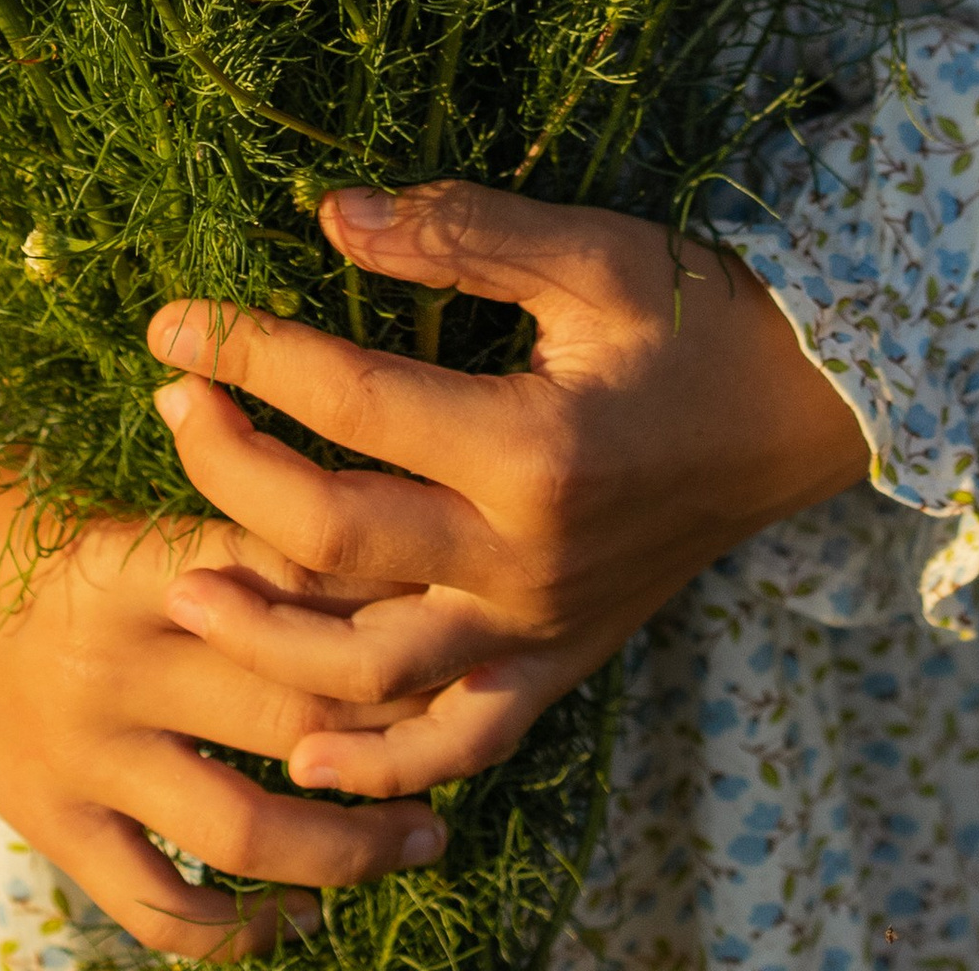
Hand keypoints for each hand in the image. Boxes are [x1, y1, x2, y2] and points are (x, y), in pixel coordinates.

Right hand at [0, 364, 449, 959]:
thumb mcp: (105, 477)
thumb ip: (215, 513)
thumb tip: (354, 522)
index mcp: (139, 560)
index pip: (298, 589)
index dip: (390, 605)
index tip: (464, 607)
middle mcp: (120, 667)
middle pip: (300, 714)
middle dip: (403, 730)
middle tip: (474, 726)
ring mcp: (86, 759)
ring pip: (253, 832)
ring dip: (355, 845)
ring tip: (424, 834)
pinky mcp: (54, 824)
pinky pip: (164, 909)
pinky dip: (239, 929)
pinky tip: (298, 913)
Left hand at [146, 181, 871, 799]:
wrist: (807, 413)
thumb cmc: (700, 316)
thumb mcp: (592, 252)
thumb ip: (461, 234)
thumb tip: (330, 215)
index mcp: (530, 447)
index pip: (349, 400)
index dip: (247, 354)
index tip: (174, 321)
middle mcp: (525, 558)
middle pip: (333, 536)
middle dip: (229, 470)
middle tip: (171, 404)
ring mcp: (541, 626)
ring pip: (374, 668)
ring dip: (267, 634)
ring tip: (184, 586)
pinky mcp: (561, 662)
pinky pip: (460, 741)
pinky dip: (380, 762)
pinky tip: (304, 755)